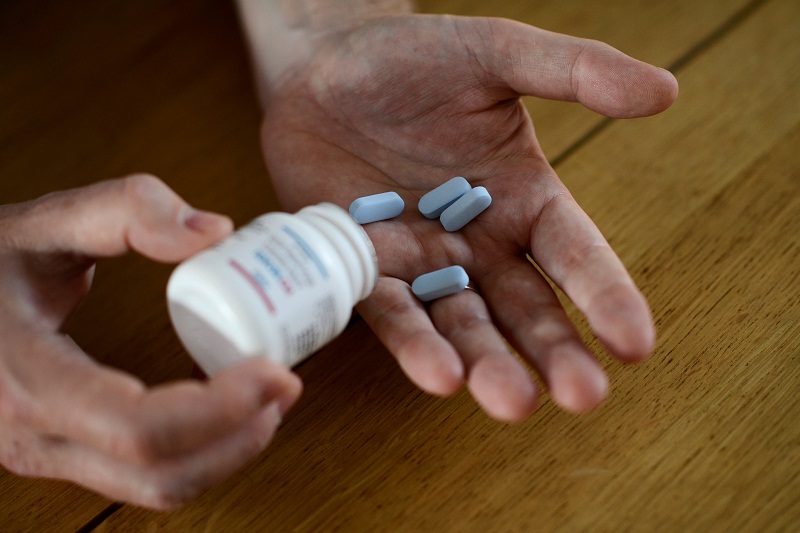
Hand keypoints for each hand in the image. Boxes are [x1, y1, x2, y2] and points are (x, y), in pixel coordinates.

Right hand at [0, 175, 301, 508]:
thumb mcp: (45, 223)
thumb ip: (127, 210)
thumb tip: (216, 231)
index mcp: (26, 382)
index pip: (138, 428)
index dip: (219, 410)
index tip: (276, 371)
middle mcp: (34, 438)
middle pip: (157, 474)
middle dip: (237, 437)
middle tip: (287, 384)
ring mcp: (48, 455)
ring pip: (154, 489)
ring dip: (226, 453)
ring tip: (270, 401)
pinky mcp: (66, 453)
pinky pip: (143, 476)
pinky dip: (200, 452)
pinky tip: (231, 412)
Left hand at [251, 13, 676, 419]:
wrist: (323, 67)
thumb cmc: (413, 57)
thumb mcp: (496, 53)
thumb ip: (574, 71)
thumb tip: (664, 91)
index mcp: (523, 198)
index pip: (575, 254)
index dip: (605, 296)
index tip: (635, 344)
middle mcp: (479, 241)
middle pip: (526, 308)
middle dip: (554, 353)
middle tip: (582, 397)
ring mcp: (423, 261)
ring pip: (464, 324)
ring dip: (487, 364)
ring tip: (511, 402)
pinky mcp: (366, 268)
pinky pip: (391, 311)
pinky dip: (413, 343)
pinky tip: (438, 375)